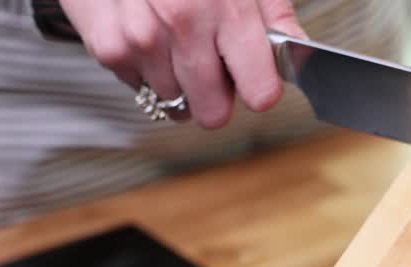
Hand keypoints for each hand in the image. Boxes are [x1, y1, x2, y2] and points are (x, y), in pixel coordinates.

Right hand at [58, 0, 306, 127]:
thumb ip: (276, 14)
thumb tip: (302, 54)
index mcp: (227, 9)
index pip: (260, 93)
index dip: (258, 88)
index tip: (253, 79)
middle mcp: (183, 26)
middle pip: (212, 113)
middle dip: (215, 95)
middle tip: (209, 62)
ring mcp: (142, 39)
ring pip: (173, 102)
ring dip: (175, 79)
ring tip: (172, 37)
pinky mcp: (109, 46)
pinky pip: (137, 87)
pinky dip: (142, 68)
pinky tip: (146, 33)